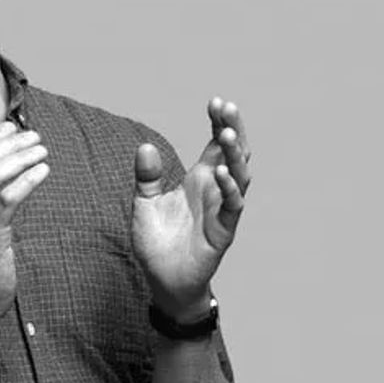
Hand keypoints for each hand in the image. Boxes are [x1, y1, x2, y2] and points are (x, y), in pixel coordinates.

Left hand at [131, 98, 250, 318]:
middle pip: (233, 153)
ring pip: (239, 175)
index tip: (215, 101)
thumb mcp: (144, 205)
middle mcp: (215, 190)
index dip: (218, 122)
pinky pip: (232, 206)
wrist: (163, 280)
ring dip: (234, 155)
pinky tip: (220, 173)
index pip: (215, 144)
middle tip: (227, 106)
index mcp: (198, 180)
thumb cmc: (157, 243)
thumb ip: (146, 177)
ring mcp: (222, 209)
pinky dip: (229, 188)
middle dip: (232, 128)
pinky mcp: (224, 230)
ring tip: (226, 133)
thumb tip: (145, 146)